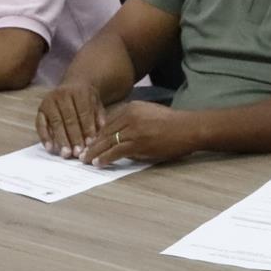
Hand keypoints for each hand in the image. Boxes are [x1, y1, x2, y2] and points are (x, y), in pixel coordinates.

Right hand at [36, 81, 107, 157]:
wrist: (74, 85)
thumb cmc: (87, 100)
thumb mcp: (97, 105)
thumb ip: (99, 119)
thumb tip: (99, 136)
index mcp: (80, 92)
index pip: (84, 113)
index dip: (87, 130)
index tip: (90, 145)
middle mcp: (63, 94)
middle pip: (69, 119)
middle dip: (74, 137)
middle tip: (77, 153)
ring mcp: (49, 101)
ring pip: (56, 122)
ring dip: (61, 139)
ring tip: (66, 154)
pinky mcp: (40, 109)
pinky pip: (40, 124)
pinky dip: (45, 137)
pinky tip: (50, 148)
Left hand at [85, 100, 200, 167]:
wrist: (189, 128)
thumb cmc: (173, 124)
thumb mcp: (150, 114)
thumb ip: (134, 121)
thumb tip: (120, 137)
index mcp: (132, 108)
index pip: (108, 122)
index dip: (97, 134)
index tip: (90, 142)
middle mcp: (129, 116)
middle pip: (104, 131)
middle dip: (92, 143)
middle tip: (82, 152)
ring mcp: (133, 129)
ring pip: (107, 141)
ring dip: (94, 152)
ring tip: (86, 160)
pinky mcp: (138, 143)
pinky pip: (116, 151)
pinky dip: (105, 157)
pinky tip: (98, 163)